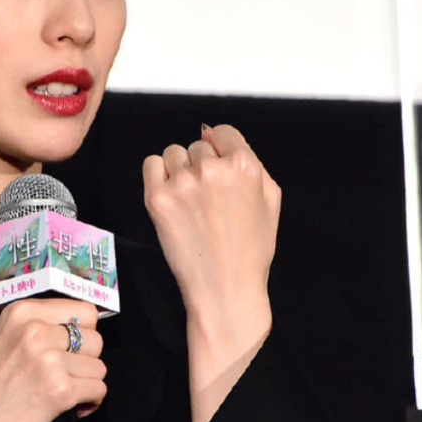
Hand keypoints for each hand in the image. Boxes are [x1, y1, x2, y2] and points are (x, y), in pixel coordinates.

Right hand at [0, 299, 105, 421]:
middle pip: (95, 339)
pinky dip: (89, 401)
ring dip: (86, 382)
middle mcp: (36, 331)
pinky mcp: (60, 391)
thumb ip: (27, 325)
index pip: (83, 310)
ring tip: (64, 389)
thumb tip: (62, 321)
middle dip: (85, 359)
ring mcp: (49, 361)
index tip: (78, 344)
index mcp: (21, 313)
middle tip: (68, 372)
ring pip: (98, 367)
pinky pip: (98, 390)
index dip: (84, 331)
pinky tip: (71, 404)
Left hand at [142, 124, 279, 421]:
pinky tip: (171, 198)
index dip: (220, 151)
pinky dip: (157, 176)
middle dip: (201, 167)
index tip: (217, 171)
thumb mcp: (270, 199)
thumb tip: (214, 132)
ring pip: (173, 153)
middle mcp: (212, 170)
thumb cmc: (249, 250)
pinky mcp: (157, 198)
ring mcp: (183, 183)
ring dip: (178, 171)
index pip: (223, 132)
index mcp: (244, 166)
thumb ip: (249, 159)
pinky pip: (150, 164)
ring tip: (190, 203)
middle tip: (207, 200)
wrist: (225, 289)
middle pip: (197, 145)